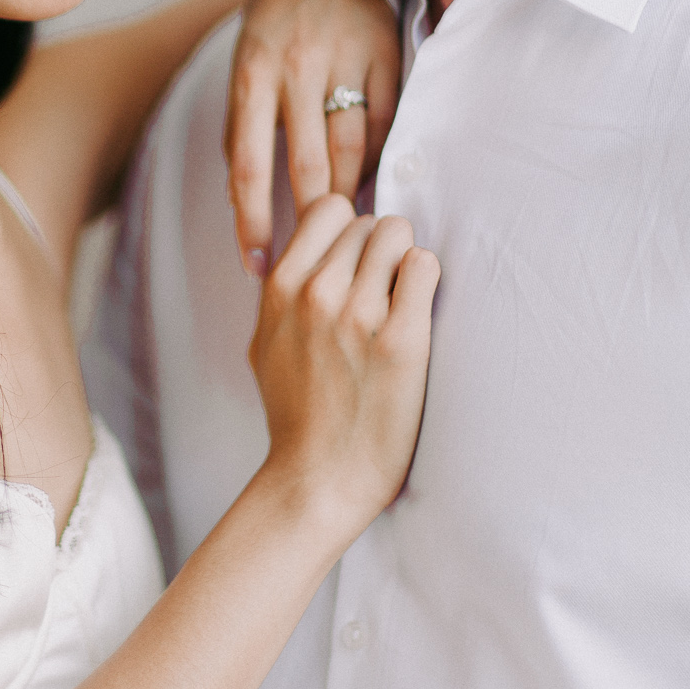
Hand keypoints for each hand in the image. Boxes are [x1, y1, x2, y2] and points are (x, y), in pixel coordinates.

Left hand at [225, 0, 399, 270]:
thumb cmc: (275, 18)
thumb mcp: (245, 64)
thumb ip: (243, 127)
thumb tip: (241, 201)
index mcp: (252, 73)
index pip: (247, 165)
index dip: (252, 222)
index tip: (257, 267)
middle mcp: (296, 66)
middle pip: (307, 167)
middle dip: (311, 223)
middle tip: (315, 265)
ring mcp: (345, 57)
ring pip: (352, 149)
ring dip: (350, 196)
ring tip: (348, 234)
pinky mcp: (387, 49)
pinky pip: (387, 122)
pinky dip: (382, 157)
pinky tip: (376, 181)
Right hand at [249, 195, 438, 541]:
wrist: (319, 479)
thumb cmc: (295, 415)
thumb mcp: (263, 344)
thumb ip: (280, 293)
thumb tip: (302, 251)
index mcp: (279, 289)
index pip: (328, 209)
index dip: (349, 230)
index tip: (357, 263)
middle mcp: (315, 292)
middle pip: (370, 221)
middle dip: (381, 250)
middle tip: (384, 293)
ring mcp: (357, 315)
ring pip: (399, 234)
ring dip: (406, 262)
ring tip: (402, 303)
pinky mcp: (400, 340)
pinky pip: (425, 266)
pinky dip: (426, 281)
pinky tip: (417, 315)